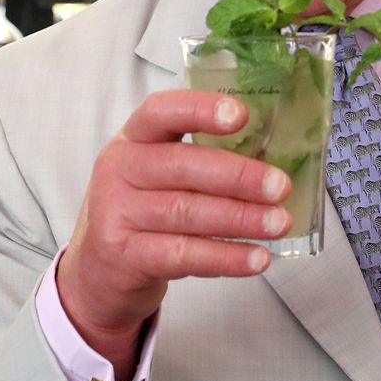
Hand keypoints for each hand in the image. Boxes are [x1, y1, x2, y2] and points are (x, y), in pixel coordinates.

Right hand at [56, 90, 291, 377]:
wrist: (99, 272)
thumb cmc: (147, 210)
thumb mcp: (161, 175)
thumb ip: (202, 161)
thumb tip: (274, 161)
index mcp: (133, 137)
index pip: (161, 111)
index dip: (200, 109)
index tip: (242, 115)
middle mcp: (119, 169)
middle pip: (182, 166)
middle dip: (238, 176)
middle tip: (281, 187)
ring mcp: (115, 212)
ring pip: (186, 212)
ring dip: (240, 219)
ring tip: (279, 224)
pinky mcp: (122, 255)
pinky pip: (182, 255)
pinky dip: (225, 257)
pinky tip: (257, 258)